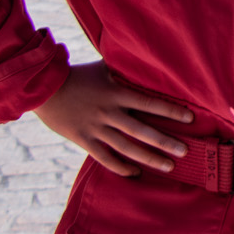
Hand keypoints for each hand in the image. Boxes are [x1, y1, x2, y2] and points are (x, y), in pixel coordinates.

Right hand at [34, 62, 193, 177]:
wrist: (44, 88)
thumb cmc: (78, 75)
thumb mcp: (105, 68)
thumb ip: (125, 70)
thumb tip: (149, 60)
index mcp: (117, 93)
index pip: (150, 103)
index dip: (171, 111)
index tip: (190, 119)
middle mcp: (109, 112)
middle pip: (142, 131)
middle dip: (165, 142)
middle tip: (185, 152)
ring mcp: (96, 128)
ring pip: (127, 148)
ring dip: (149, 158)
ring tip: (168, 166)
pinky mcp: (83, 140)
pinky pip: (105, 158)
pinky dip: (120, 167)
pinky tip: (135, 173)